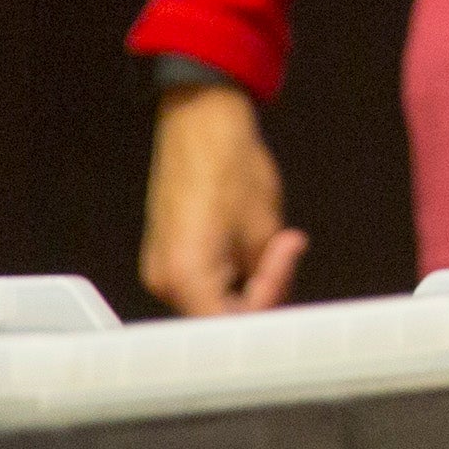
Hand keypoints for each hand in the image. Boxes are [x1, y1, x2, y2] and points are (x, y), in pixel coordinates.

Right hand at [141, 76, 302, 313]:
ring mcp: (161, 270)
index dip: (268, 304)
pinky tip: (254, 247)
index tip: (288, 270)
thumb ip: (271, 276)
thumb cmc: (229, 164)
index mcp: (186, 277)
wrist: (201, 123)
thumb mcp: (266, 229)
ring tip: (275, 244)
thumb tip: (278, 296)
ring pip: (212, 303)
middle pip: (220, 318)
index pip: (231, 325)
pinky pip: (203, 284)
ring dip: (248, 286)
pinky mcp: (167, 257)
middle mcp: (164, 280)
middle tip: (287, 253)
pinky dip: (232, 275)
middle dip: (262, 294)